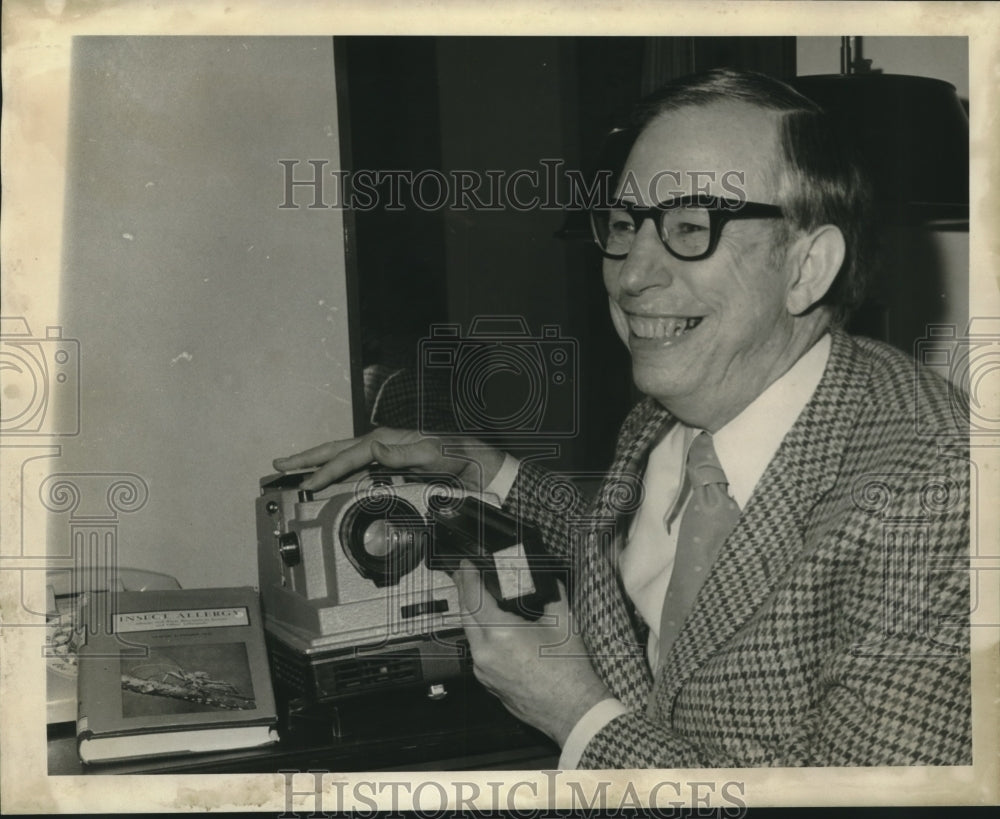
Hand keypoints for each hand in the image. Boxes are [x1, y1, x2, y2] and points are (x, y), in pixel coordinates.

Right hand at [273, 428, 505, 492]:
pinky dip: (337, 474)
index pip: (350, 455)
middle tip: (279, 466)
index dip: (327, 468)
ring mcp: (388, 455)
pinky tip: (327, 481)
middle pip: (338, 450)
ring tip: (292, 470)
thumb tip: (373, 449)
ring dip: (318, 463)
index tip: (307, 482)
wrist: (483, 468)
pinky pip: (357, 470)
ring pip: (344, 458)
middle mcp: (385, 445)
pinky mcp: (393, 467)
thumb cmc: (462, 459)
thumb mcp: (435, 455)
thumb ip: (404, 452)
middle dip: (308, 458)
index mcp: (391, 440)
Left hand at [452, 561, 610, 746]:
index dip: (468, 577)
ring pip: (469, 635)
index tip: (465, 566)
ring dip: (471, 615)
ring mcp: (484, 670)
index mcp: (501, 633)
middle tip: (464, 575)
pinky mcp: (488, 683)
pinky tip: (490, 629)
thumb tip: (547, 582)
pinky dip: (480, 636)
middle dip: (464, 592)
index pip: (474, 597)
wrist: (573, 710)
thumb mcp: (564, 622)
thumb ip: (552, 595)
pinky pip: (478, 653)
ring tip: (477, 599)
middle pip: (465, 615)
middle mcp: (485, 652)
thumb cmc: (570, 670)